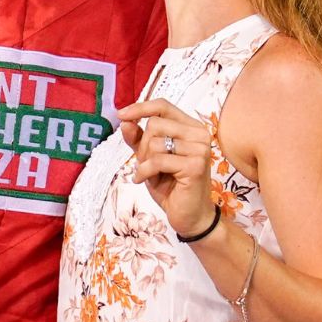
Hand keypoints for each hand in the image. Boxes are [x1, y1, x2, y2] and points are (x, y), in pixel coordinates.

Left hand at [117, 99, 218, 239]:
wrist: (189, 215)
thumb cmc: (172, 186)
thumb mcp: (149, 159)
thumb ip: (138, 139)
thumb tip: (125, 121)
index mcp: (191, 127)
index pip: (163, 106)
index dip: (140, 108)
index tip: (121, 115)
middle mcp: (200, 134)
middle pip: (155, 125)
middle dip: (143, 146)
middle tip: (147, 164)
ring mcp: (200, 149)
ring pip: (155, 143)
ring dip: (145, 161)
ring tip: (152, 174)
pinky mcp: (195, 165)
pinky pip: (157, 161)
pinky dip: (145, 172)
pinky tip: (146, 181)